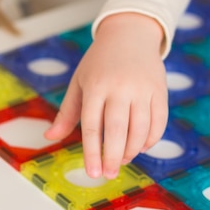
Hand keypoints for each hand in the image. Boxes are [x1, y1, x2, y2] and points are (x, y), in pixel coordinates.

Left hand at [44, 12, 167, 178]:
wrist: (130, 35)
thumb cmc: (98, 64)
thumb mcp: (78, 83)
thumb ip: (67, 113)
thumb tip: (49, 137)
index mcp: (96, 86)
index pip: (93, 125)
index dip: (92, 152)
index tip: (92, 172)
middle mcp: (121, 88)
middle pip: (117, 130)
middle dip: (112, 156)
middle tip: (107, 174)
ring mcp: (143, 89)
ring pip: (140, 129)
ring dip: (131, 150)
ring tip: (121, 160)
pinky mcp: (160, 90)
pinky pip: (159, 122)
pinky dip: (150, 139)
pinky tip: (140, 148)